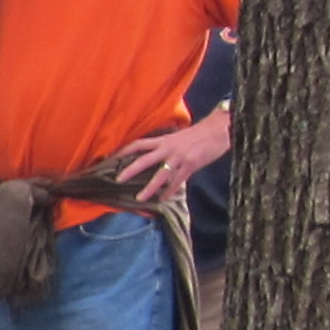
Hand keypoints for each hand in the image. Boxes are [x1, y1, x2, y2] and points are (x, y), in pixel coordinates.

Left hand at [112, 106, 230, 205]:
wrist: (218, 130)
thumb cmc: (198, 135)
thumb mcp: (178, 138)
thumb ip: (166, 147)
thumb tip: (155, 156)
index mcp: (164, 140)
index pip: (139, 144)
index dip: (124, 150)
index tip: (111, 157)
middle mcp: (168, 148)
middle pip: (144, 159)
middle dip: (130, 170)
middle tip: (117, 180)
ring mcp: (179, 157)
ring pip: (160, 175)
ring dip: (149, 188)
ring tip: (139, 198)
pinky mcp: (191, 165)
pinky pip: (177, 181)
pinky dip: (170, 191)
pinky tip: (163, 199)